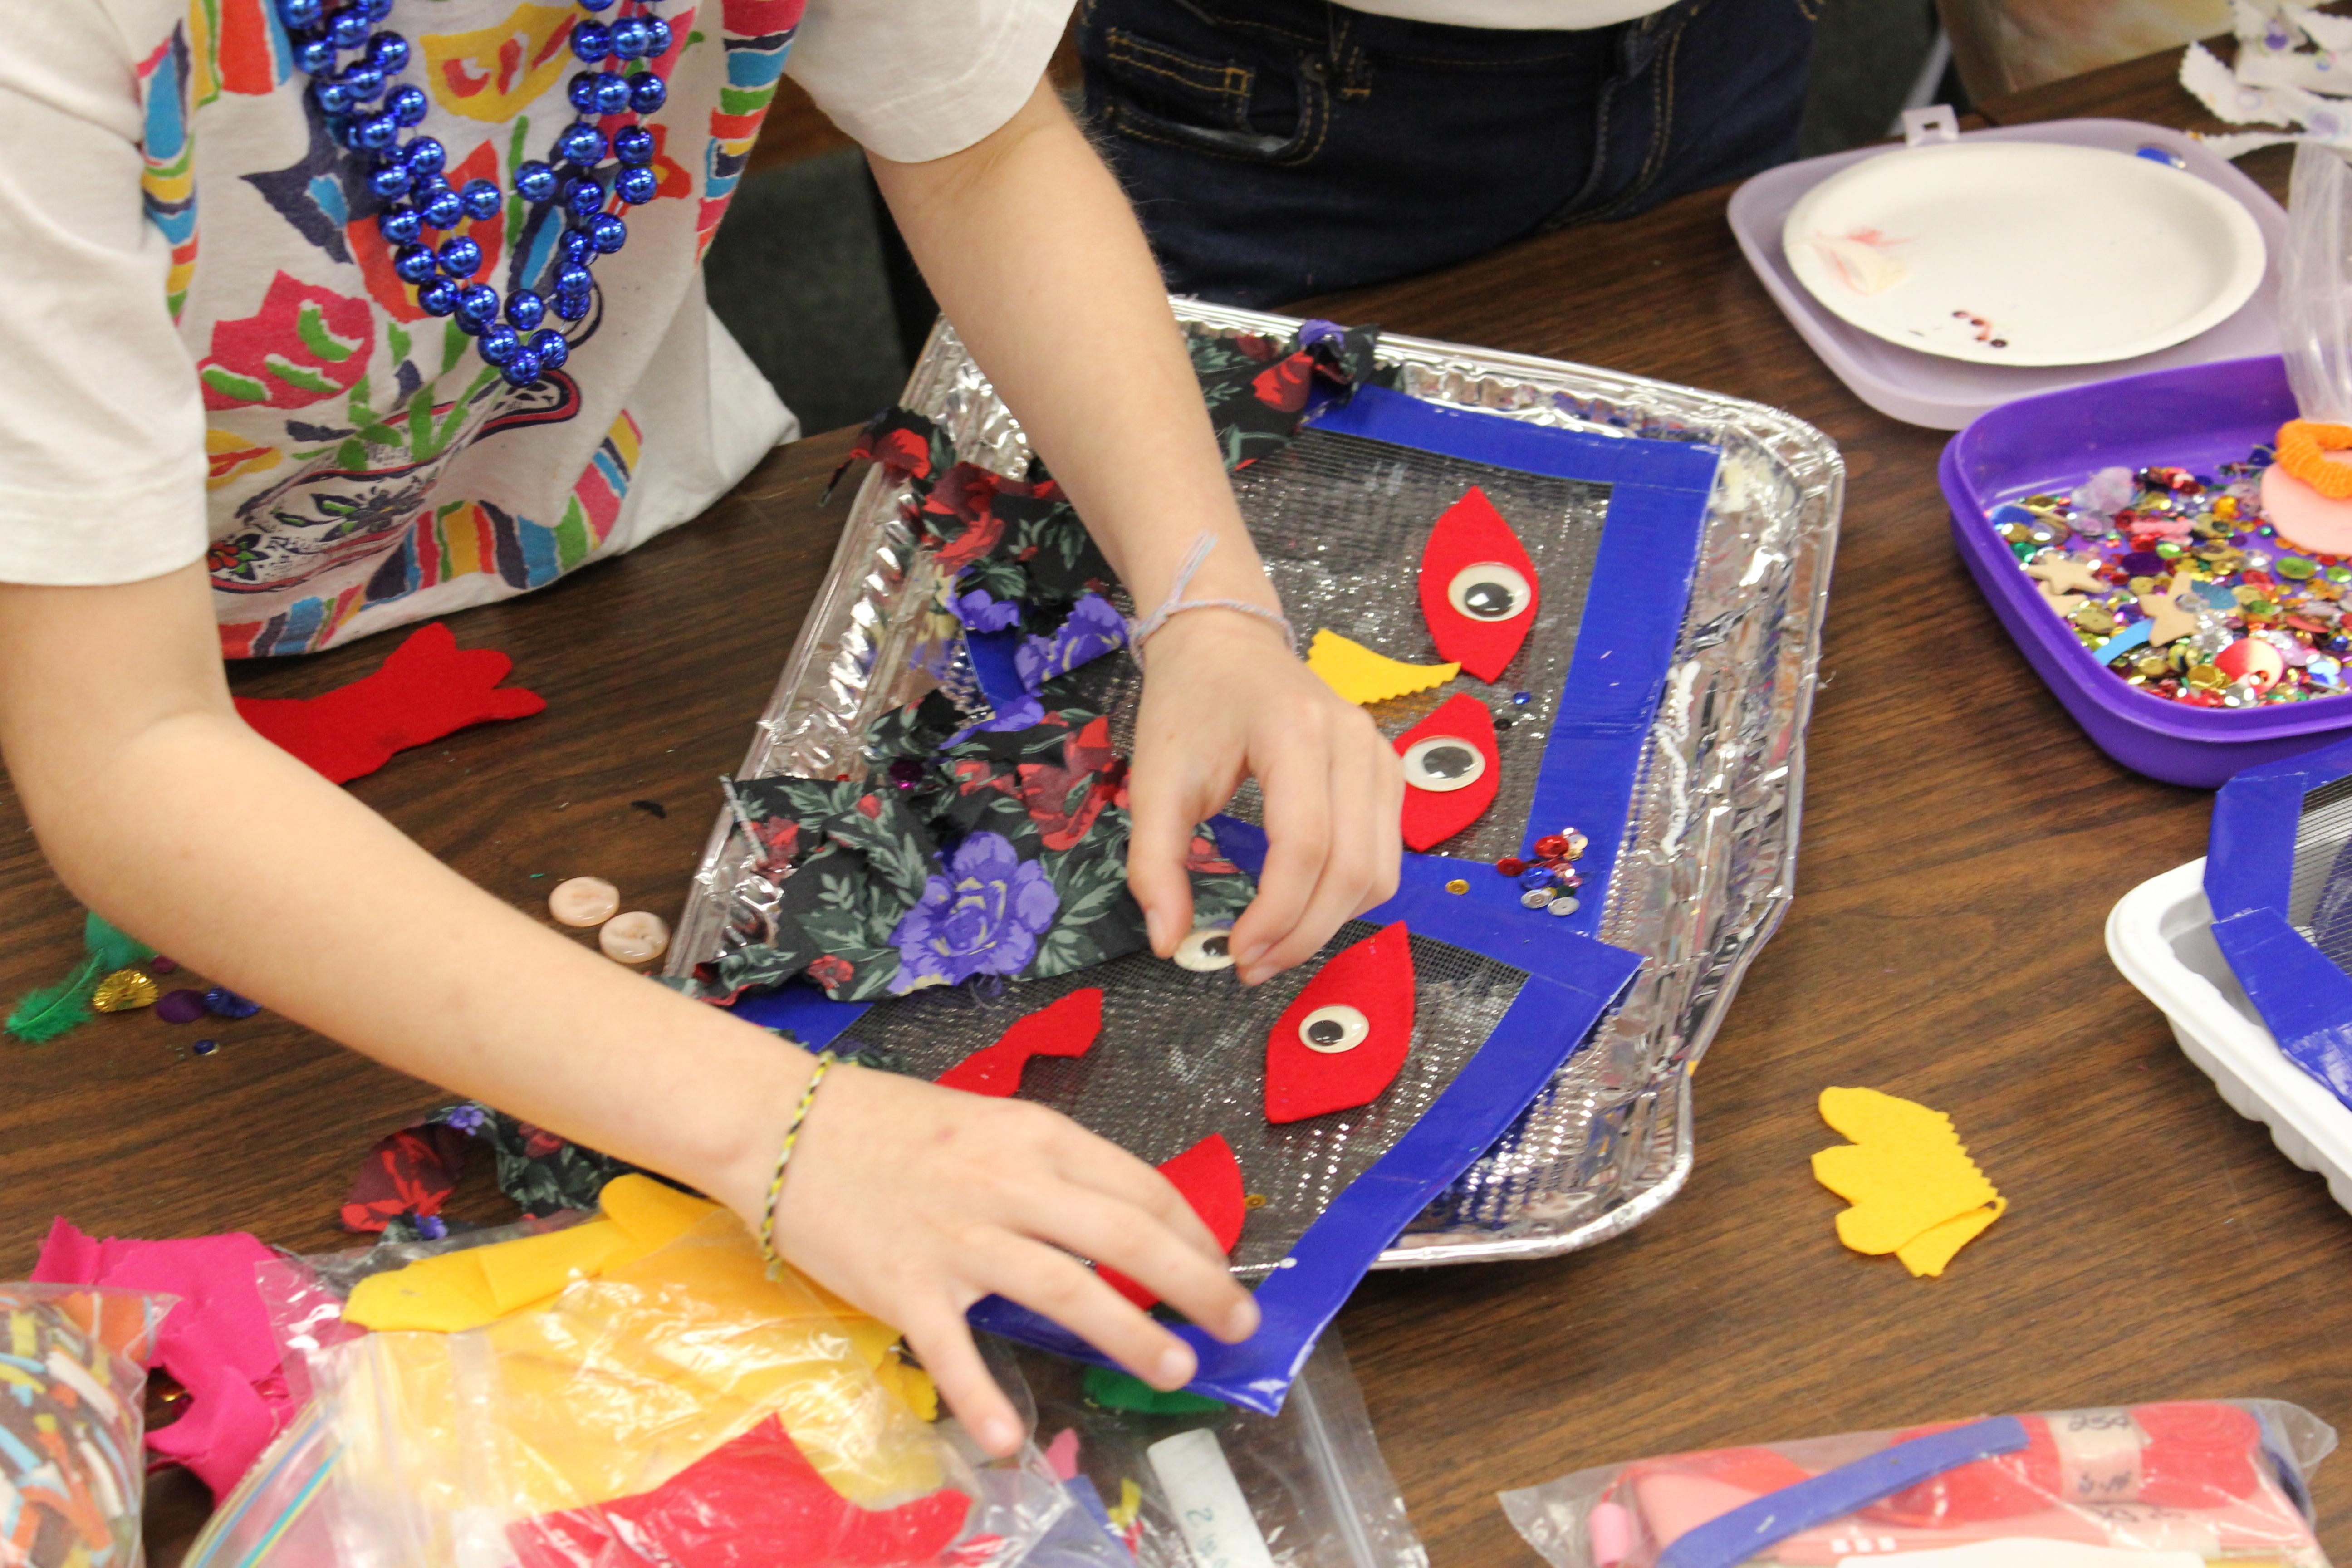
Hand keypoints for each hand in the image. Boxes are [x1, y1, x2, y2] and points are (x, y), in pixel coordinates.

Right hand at [758, 1062, 1259, 1456]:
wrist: (782, 1123)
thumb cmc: (885, 1122)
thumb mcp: (986, 1122)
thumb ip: (1045, 1167)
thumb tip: (1111, 1216)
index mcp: (1035, 1136)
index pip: (1138, 1187)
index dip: (1193, 1233)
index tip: (1220, 1267)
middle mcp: (1008, 1181)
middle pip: (1125, 1236)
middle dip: (1195, 1283)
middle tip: (1238, 1325)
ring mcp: (957, 1235)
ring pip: (1065, 1286)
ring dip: (1128, 1333)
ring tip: (1175, 1370)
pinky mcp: (903, 1283)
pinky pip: (953, 1348)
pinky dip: (982, 1396)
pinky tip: (1011, 1440)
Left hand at [1126, 610, 1403, 984]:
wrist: (1225, 643)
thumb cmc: (1188, 706)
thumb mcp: (1153, 781)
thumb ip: (1155, 864)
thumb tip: (1171, 944)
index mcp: (1295, 732)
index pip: (1306, 846)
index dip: (1276, 916)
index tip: (1234, 955)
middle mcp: (1354, 741)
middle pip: (1353, 868)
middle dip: (1304, 935)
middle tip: (1252, 967)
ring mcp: (1381, 756)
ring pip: (1379, 871)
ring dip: (1330, 923)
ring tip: (1274, 945)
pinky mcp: (1388, 772)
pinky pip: (1384, 855)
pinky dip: (1348, 895)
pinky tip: (1303, 907)